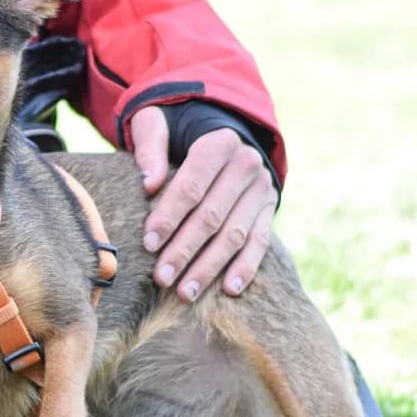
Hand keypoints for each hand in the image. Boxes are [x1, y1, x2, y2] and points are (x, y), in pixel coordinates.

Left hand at [131, 105, 278, 300]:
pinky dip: (246, 267)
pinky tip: (228, 289)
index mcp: (219, 143)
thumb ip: (151, 144)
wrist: (218, 135)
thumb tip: (149, 182)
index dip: (169, 216)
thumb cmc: (176, 133)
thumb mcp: (158, 123)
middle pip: (212, 216)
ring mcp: (261, 189)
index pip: (192, 186)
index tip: (148, 244)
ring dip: (209, 267)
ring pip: (234, 235)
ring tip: (185, 293)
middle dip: (184, 250)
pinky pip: (260, 242)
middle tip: (161, 278)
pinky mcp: (268, 210)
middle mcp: (246, 165)